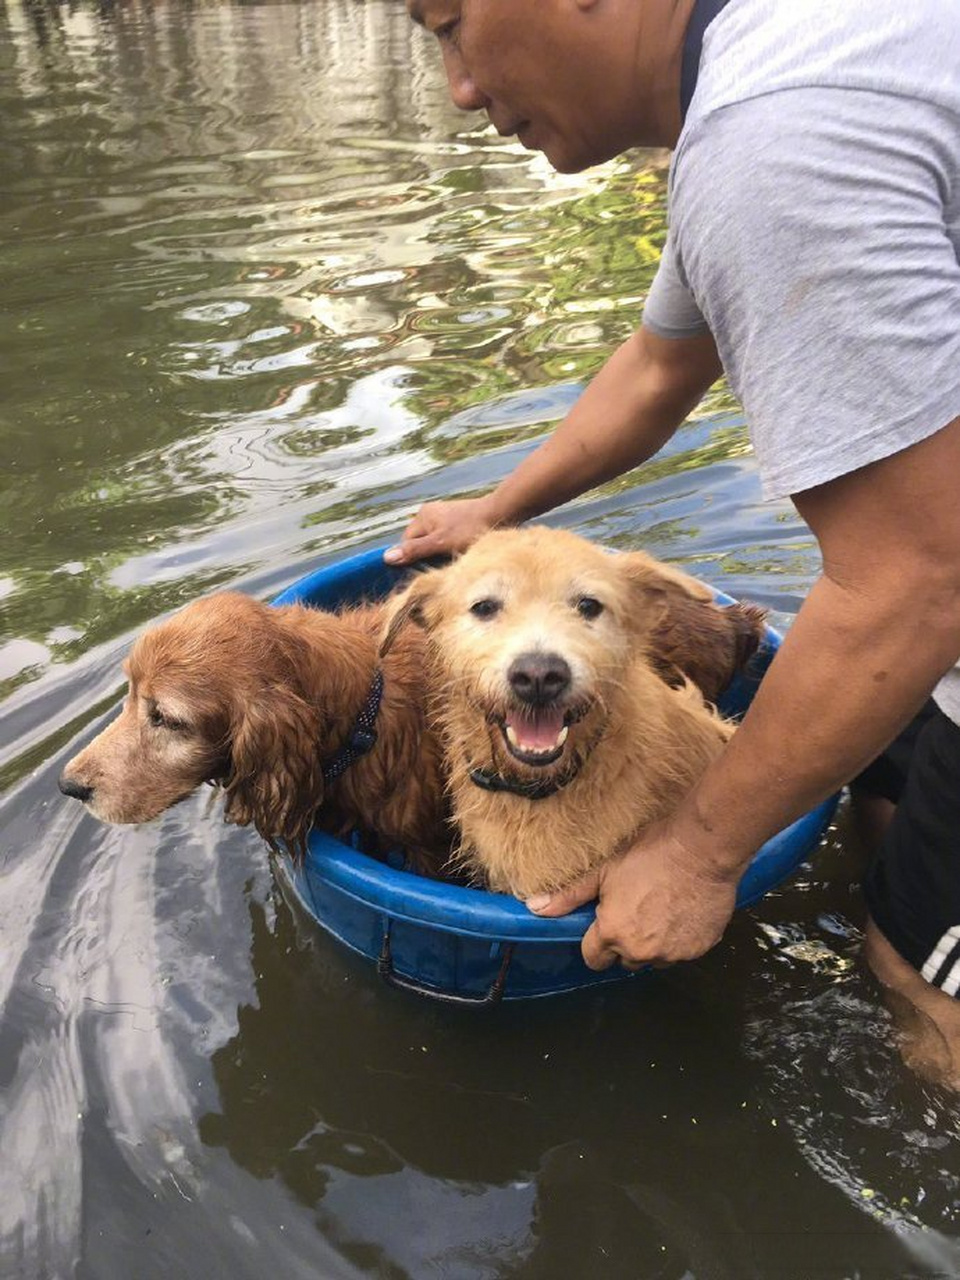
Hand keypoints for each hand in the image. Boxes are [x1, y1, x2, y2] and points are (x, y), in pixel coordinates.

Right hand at [383, 497, 500, 565]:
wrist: (502, 512)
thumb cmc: (471, 528)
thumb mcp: (440, 543)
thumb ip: (414, 550)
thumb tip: (387, 557)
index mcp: (423, 516)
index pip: (406, 543)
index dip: (410, 560)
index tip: (420, 574)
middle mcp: (431, 515)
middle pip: (420, 543)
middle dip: (426, 558)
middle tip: (438, 570)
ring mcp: (446, 518)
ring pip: (435, 543)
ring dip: (440, 555)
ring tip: (452, 563)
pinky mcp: (459, 523)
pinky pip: (447, 540)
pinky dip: (451, 550)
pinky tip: (461, 556)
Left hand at [525, 817, 740, 969]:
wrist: (702, 849)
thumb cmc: (650, 853)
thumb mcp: (604, 870)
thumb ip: (570, 895)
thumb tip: (534, 907)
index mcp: (613, 933)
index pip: (594, 959)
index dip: (596, 941)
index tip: (605, 921)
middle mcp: (641, 951)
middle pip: (624, 960)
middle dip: (625, 941)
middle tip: (634, 909)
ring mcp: (673, 954)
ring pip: (655, 958)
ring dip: (653, 942)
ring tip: (660, 908)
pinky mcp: (699, 950)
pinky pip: (682, 952)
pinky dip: (679, 938)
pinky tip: (681, 911)